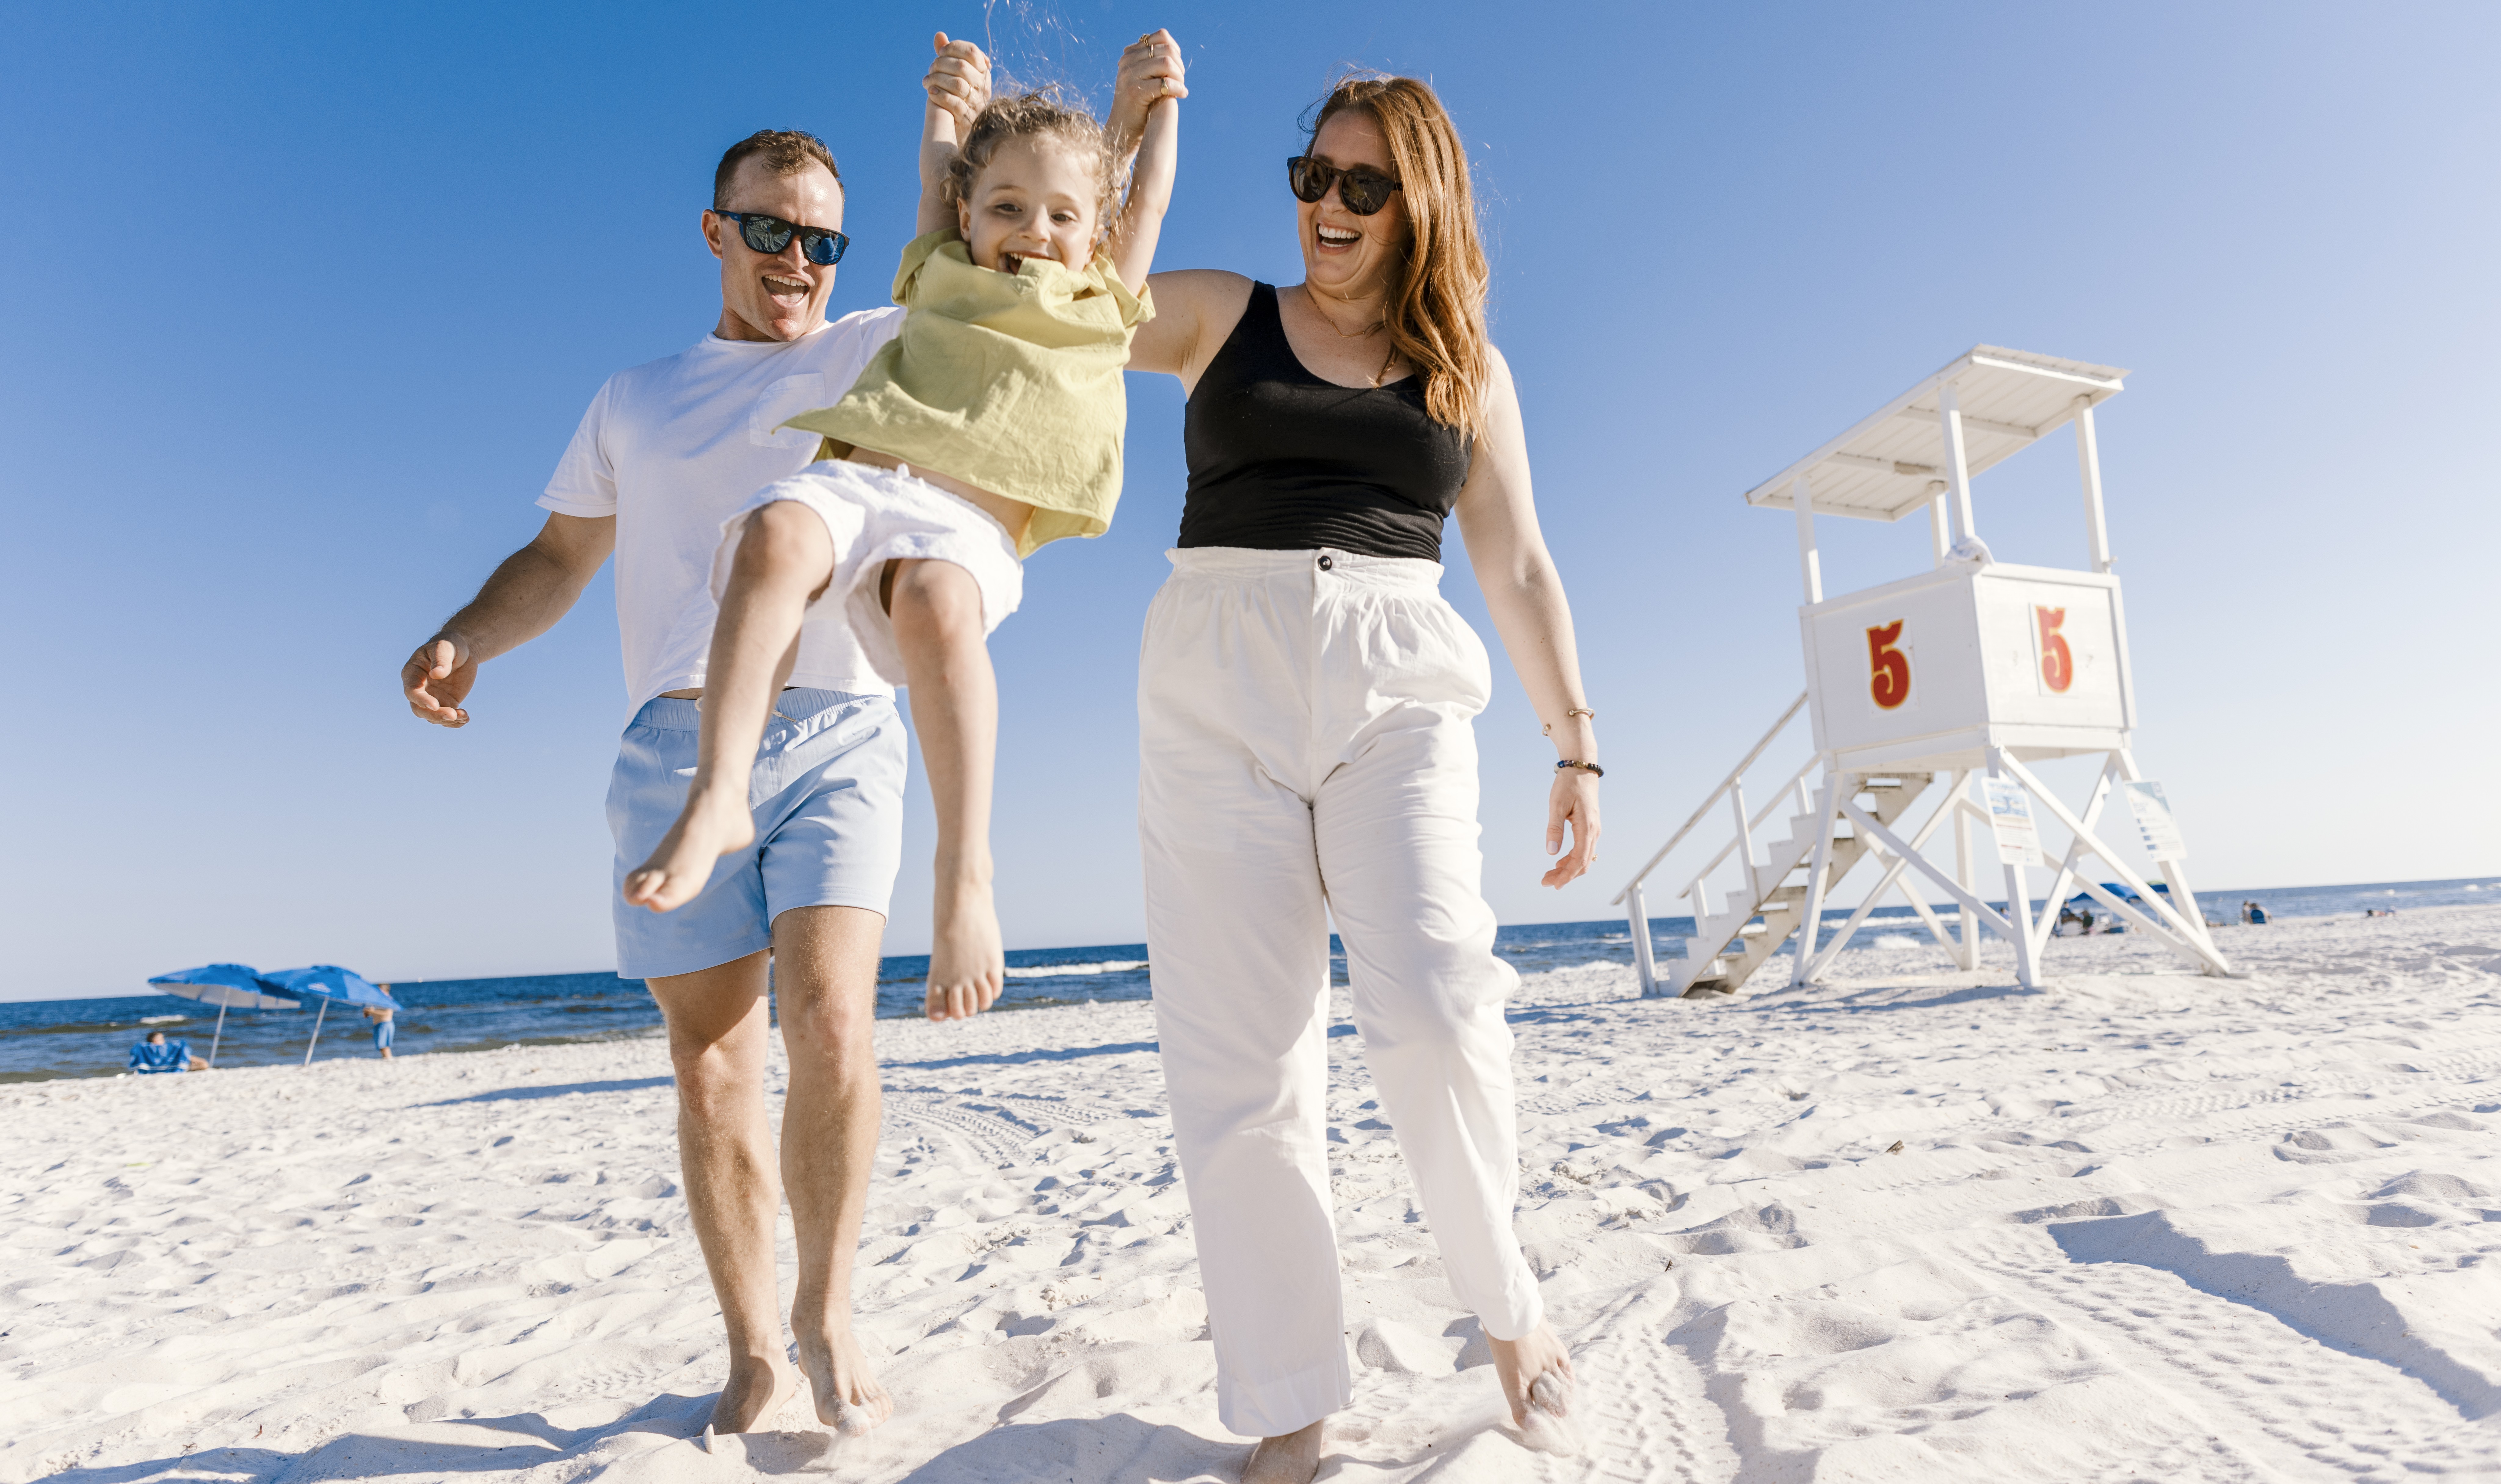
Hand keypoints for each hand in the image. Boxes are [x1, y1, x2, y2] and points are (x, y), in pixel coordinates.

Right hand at [403, 633, 475, 726]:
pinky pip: (447, 717)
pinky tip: (465, 718)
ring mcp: (432, 698)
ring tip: (464, 716)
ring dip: (447, 720)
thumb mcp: (445, 647)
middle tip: (453, 715)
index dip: (421, 700)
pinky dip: (455, 722)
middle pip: (419, 709)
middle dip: (435, 715)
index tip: (435, 705)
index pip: (411, 691)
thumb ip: (441, 659)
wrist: (463, 651)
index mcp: (413, 673)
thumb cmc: (450, 645)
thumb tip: (436, 674)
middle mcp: (419, 689)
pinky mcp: (446, 703)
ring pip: (433, 717)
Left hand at [924, 31, 992, 134]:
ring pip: (957, 84)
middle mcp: (983, 88)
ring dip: (937, 79)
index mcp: (983, 74)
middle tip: (931, 69)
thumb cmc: (958, 98)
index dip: (954, 48)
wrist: (962, 132)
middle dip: (941, 64)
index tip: (940, 52)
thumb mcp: (955, 76)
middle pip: (961, 66)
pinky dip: (939, 96)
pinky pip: (953, 103)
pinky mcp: (967, 119)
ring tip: (927, 81)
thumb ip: (948, 55)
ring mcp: (976, 104)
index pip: (973, 52)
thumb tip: (939, 35)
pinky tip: (930, 92)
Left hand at [925, 876, 1005, 1021]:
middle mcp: (955, 980)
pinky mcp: (992, 964)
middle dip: (963, 1009)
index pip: (936, 1012)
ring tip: (979, 990)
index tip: (945, 1006)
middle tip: (966, 995)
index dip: (942, 1013)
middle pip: (961, 1012)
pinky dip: (992, 991)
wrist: (962, 901)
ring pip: (979, 1006)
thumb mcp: (942, 952)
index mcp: (936, 977)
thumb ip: (945, 976)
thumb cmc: (949, 925)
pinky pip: (994, 991)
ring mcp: (975, 973)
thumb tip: (954, 992)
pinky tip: (989, 981)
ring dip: (979, 1003)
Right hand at [1108, 29, 1185, 143]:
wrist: (1122, 131)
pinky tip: (1182, 95)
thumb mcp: (1144, 78)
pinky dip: (1177, 88)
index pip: (1161, 36)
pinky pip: (1164, 83)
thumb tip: (1174, 49)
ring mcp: (1129, 76)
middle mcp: (1127, 61)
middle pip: (1166, 50)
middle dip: (1179, 65)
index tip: (1177, 68)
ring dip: (1179, 76)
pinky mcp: (1134, 92)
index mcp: (1130, 54)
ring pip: (1166, 63)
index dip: (1176, 50)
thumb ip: (1153, 63)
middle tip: (1181, 81)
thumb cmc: (1139, 105)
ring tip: (1181, 88)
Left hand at [1541, 768, 1599, 887]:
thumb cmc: (1568, 785)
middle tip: (1546, 882)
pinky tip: (1559, 863)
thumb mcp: (1557, 805)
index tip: (1553, 885)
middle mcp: (1593, 832)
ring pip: (1584, 858)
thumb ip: (1554, 828)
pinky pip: (1583, 850)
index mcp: (1587, 828)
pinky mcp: (1590, 828)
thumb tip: (1551, 852)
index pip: (1579, 860)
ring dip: (1568, 869)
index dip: (1567, 875)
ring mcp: (1593, 830)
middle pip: (1583, 863)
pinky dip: (1571, 859)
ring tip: (1549, 875)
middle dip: (1565, 876)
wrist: (1581, 770)